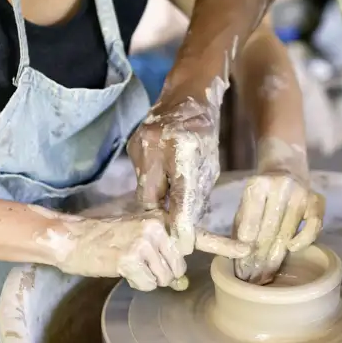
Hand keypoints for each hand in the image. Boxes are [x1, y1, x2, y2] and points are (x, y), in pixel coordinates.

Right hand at [37, 209, 249, 290]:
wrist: (74, 239)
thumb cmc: (108, 241)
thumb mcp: (140, 243)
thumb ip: (165, 257)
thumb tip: (182, 280)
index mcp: (163, 220)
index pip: (198, 235)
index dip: (225, 245)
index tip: (248, 249)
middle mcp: (158, 228)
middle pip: (177, 267)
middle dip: (159, 270)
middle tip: (136, 258)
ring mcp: (145, 241)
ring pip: (164, 278)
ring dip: (147, 277)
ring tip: (127, 260)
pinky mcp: (131, 257)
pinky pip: (147, 284)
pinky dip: (135, 282)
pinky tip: (120, 267)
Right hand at [128, 80, 229, 255]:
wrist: (186, 97)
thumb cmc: (204, 134)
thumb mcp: (209, 166)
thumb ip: (197, 196)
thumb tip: (187, 230)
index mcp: (184, 149)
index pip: (180, 197)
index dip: (181, 224)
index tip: (184, 245)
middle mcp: (157, 146)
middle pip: (152, 199)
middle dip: (162, 217)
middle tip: (173, 228)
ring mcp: (140, 145)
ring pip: (143, 189)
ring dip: (157, 199)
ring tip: (170, 200)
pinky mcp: (131, 146)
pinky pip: (140, 177)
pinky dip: (152, 184)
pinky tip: (161, 179)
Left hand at [233, 138, 324, 284]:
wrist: (285, 166)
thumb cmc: (260, 192)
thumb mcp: (245, 202)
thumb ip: (241, 226)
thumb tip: (235, 257)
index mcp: (257, 185)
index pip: (250, 224)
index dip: (245, 250)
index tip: (240, 271)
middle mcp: (280, 187)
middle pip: (268, 232)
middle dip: (259, 260)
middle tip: (252, 280)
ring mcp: (301, 193)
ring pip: (287, 232)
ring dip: (276, 258)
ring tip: (265, 277)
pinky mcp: (317, 199)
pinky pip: (313, 226)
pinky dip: (303, 240)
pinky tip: (291, 251)